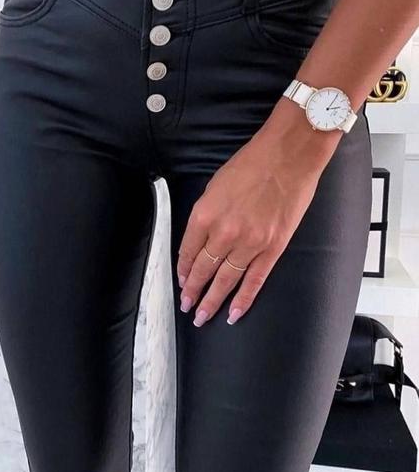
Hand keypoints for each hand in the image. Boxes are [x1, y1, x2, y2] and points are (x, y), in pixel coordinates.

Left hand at [176, 97, 341, 326]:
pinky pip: (254, 280)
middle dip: (192, 291)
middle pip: (203, 270)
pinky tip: (234, 314)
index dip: (182, 269)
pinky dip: (243, 299)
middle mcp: (224, 232)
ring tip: (201, 316)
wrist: (289, 155)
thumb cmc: (253, 163)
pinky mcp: (273, 247)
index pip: (187, 251)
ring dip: (211, 301)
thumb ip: (206, 214)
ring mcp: (250, 243)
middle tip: (186, 306)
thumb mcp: (215, 186)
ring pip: (225, 281)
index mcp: (205, 214)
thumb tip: (200, 240)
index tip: (181, 281)